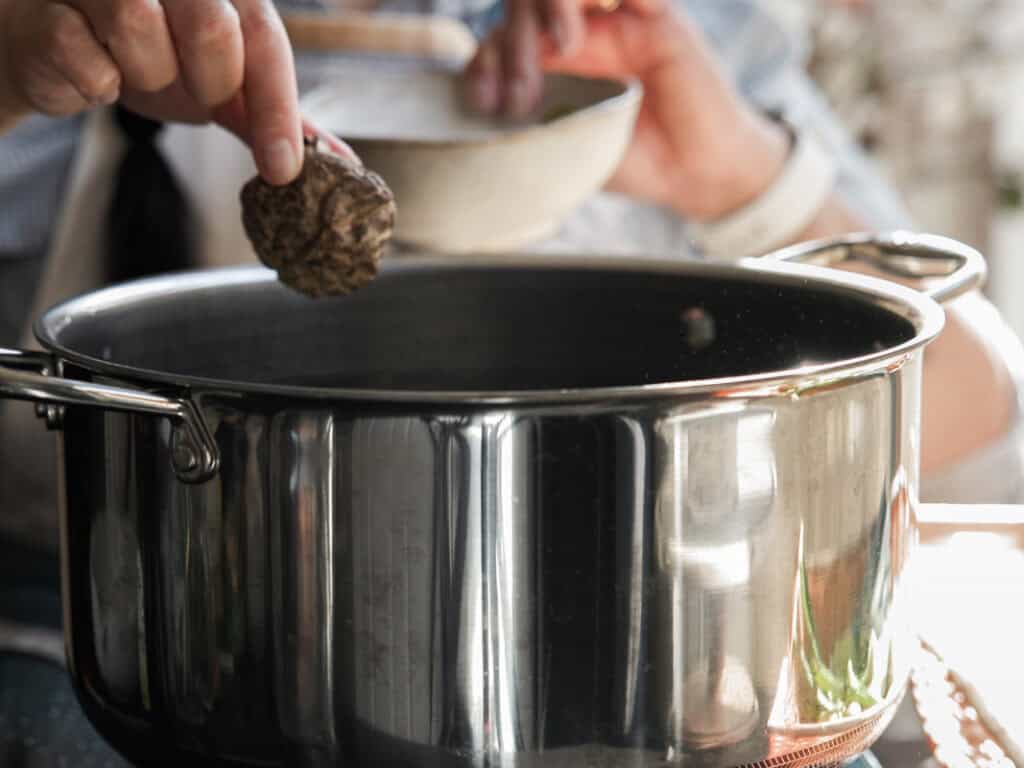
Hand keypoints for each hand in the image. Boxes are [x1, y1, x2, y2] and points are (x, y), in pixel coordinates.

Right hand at [0, 0, 341, 183]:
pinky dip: (93, 84)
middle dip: (210, 81)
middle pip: (213, 27)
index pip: (265, 39)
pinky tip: (90, 71)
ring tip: (133, 71)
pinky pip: (84, 62)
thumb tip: (340, 162)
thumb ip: (276, 116)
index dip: (278, 110)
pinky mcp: (48, 9)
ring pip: (139, 28)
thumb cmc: (148, 62)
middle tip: (194, 91)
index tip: (283, 170)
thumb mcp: (221, 88)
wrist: (56, 53)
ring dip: (145, 76)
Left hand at [463, 0, 789, 219]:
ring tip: (560, 53)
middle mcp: (582, 33)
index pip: (502, 36)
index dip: (484, 62)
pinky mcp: (655, 12)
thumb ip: (532, 116)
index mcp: (555, 64)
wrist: (697, 174)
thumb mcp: (570, 142)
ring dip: (544, 11)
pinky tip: (578, 36)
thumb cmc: (638, 163)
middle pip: (523, 4)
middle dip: (510, 44)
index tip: (485, 103)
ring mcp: (616, 19)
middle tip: (521, 96)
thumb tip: (484, 102)